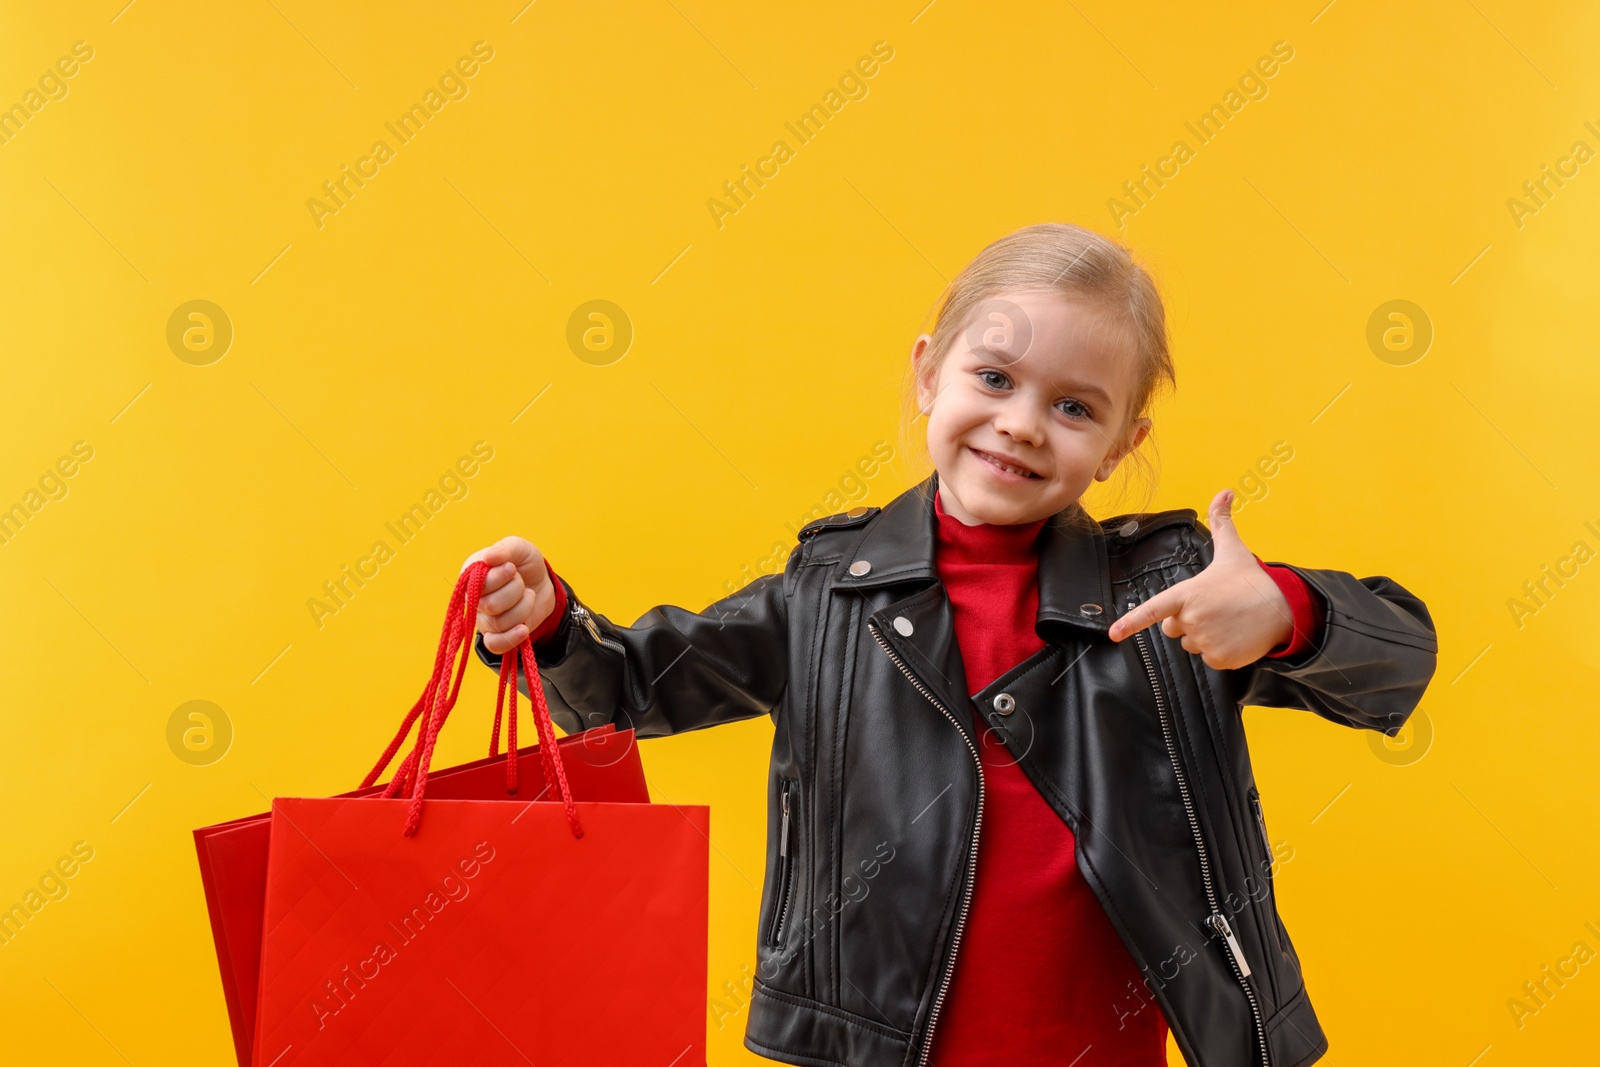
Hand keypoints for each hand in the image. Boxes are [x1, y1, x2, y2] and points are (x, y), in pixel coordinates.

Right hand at [461, 536, 557, 655]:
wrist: (541, 582)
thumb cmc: (524, 563)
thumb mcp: (519, 548)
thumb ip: (505, 549)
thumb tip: (488, 558)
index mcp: (472, 574)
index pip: (478, 585)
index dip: (499, 577)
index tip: (512, 567)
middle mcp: (473, 598)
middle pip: (490, 605)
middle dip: (515, 590)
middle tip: (520, 581)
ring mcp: (483, 618)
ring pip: (499, 623)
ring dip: (523, 607)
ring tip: (527, 595)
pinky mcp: (496, 634)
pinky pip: (495, 645)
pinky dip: (511, 638)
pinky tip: (524, 628)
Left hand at [1106, 489, 1294, 669]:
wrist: (1285, 609)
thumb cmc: (1253, 581)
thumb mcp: (1233, 550)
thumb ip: (1222, 522)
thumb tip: (1225, 492)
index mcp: (1189, 593)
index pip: (1153, 610)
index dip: (1131, 623)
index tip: (1113, 634)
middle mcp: (1193, 618)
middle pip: (1172, 627)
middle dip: (1187, 621)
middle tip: (1214, 609)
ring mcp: (1206, 640)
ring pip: (1191, 644)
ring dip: (1205, 636)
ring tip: (1228, 621)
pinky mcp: (1220, 658)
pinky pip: (1209, 659)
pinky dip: (1221, 651)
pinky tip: (1235, 636)